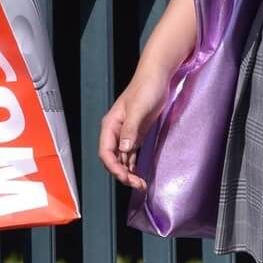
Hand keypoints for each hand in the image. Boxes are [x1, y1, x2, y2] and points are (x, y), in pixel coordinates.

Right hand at [98, 66, 172, 189]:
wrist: (156, 77)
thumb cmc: (145, 89)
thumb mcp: (138, 109)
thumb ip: (130, 129)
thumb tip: (124, 149)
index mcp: (110, 126)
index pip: (106, 152)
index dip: (113, 167)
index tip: (125, 177)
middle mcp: (115, 132)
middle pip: (113, 159)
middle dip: (122, 174)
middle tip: (137, 185)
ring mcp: (125, 135)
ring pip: (121, 159)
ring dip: (128, 173)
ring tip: (140, 184)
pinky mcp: (135, 135)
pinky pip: (130, 155)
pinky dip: (133, 166)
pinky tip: (138, 174)